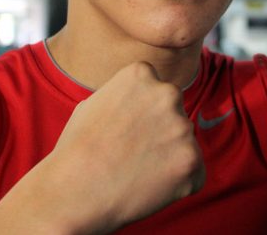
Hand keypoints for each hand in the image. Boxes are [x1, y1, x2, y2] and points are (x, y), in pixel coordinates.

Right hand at [43, 61, 204, 231]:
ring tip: (135, 173)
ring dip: (168, 160)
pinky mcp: (192, 159)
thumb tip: (142, 102)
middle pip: (175, 117)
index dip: (142, 118)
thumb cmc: (76, 151)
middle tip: (131, 156)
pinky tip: (149, 188)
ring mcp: (183, 127)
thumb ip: (125, 97)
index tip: (124, 133)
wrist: (72, 192)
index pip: (157, 93)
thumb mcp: (93, 103)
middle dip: (160, 136)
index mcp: (142, 74)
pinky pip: (194, 174)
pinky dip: (178, 185)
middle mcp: (168, 93)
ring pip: (185, 146)